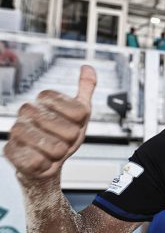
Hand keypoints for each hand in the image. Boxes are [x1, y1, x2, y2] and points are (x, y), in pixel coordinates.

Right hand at [4, 65, 96, 180]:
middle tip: (62, 141)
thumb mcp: (80, 112)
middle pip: (69, 131)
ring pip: (54, 148)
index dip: (80, 124)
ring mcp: (16, 129)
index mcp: (45, 98)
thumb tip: (88, 67)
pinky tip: (40, 160)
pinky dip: (45, 166)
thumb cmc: (63, 136)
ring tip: (51, 152)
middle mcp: (27, 109)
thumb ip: (85, 89)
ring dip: (58, 155)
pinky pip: (37, 162)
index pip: (78, 111)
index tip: (73, 125)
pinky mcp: (9, 151)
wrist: (47, 161)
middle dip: (70, 142)